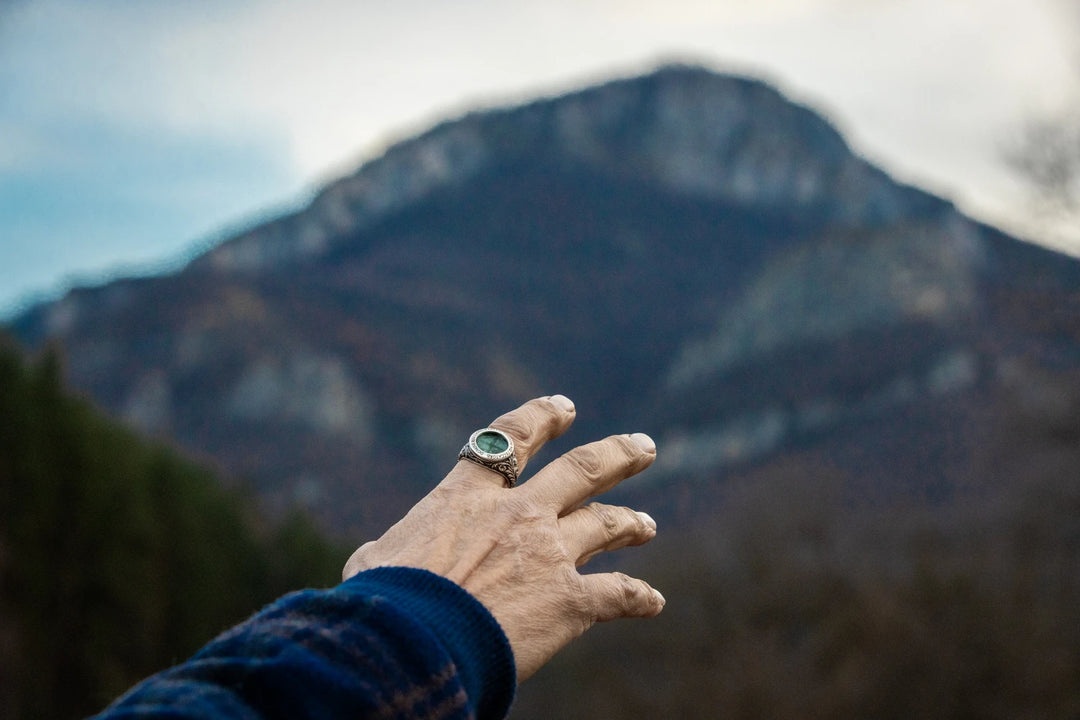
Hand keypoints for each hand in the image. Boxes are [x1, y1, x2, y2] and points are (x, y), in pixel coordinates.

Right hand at [342, 394, 664, 679]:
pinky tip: (653, 602)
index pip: (510, 439)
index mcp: (466, 496)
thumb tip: (382, 555)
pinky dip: (638, 597)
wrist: (413, 642)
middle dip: (617, 455)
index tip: (564, 407)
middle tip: (643, 447)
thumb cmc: (383, 602)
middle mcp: (518, 513)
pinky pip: (616, 594)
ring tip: (648, 526)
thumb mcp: (375, 560)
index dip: (541, 418)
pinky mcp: (569, 601)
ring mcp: (549, 553)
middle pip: (582, 470)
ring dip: (631, 523)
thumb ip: (393, 547)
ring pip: (605, 524)